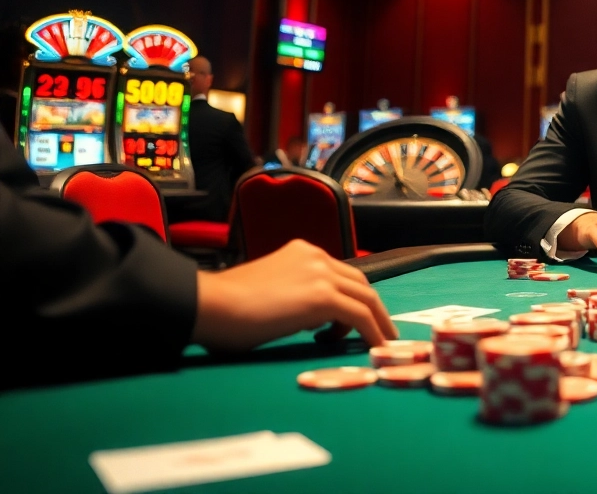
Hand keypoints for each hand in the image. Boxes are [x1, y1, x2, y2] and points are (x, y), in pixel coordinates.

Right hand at [192, 240, 397, 351]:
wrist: (208, 306)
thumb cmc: (224, 309)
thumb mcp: (268, 293)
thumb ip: (293, 299)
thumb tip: (311, 322)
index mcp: (301, 253)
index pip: (340, 275)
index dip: (353, 299)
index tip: (358, 323)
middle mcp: (315, 257)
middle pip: (360, 284)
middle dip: (374, 310)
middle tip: (382, 333)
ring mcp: (320, 274)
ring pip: (366, 298)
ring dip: (378, 323)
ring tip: (382, 345)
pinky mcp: (322, 296)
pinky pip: (360, 316)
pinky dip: (373, 334)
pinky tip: (375, 350)